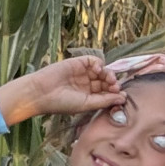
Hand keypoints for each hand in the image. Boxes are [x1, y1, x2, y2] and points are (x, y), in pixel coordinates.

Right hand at [5, 56, 122, 120]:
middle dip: (113, 83)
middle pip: (107, 81)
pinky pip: (94, 60)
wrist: (41, 93)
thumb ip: (105, 100)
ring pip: (103, 71)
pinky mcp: (78, 63)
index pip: (107, 93)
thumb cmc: (60, 103)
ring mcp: (83, 73)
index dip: (116, 93)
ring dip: (109, 74)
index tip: (121, 95)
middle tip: (115, 86)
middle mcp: (87, 84)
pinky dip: (99, 64)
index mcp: (89, 96)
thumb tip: (123, 98)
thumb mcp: (86, 104)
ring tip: (109, 79)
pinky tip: (98, 70)